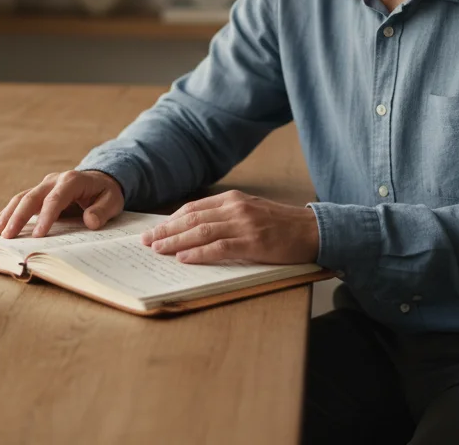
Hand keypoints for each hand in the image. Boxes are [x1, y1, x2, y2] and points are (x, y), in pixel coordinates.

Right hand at [0, 170, 124, 238]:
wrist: (100, 179)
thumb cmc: (106, 192)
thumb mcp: (112, 201)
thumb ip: (102, 211)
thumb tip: (90, 221)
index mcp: (72, 180)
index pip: (55, 199)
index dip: (45, 217)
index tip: (38, 235)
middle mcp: (54, 180)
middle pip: (32, 197)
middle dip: (18, 217)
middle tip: (8, 237)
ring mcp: (44, 185)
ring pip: (22, 197)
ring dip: (8, 214)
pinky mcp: (39, 192)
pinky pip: (21, 200)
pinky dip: (8, 212)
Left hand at [139, 190, 318, 264]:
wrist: (312, 230)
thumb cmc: (281, 225)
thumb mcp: (251, 211)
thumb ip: (226, 216)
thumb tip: (195, 229)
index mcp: (233, 199)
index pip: (194, 208)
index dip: (171, 220)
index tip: (155, 229)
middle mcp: (236, 208)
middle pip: (192, 219)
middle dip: (166, 230)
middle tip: (146, 241)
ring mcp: (244, 225)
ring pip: (201, 232)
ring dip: (176, 241)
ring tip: (158, 249)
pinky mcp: (253, 242)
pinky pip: (220, 248)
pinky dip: (199, 253)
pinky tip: (184, 258)